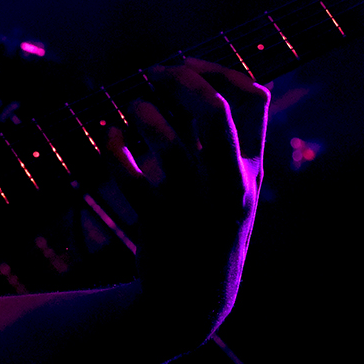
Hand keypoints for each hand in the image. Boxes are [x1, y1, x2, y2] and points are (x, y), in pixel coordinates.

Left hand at [103, 58, 269, 337]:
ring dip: (146, 115)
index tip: (186, 64)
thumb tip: (221, 81)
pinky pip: (130, 180)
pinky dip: (114, 151)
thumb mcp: (236, 184)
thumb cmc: (212, 226)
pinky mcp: (157, 224)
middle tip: (158, 72)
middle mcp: (228, 184)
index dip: (219, 70)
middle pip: (214, 115)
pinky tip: (111, 137)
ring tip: (135, 107)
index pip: (253, 100)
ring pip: (169, 146)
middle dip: (184, 83)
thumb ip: (230, 137)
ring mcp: (193, 205)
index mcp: (251, 167)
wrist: (194, 298)